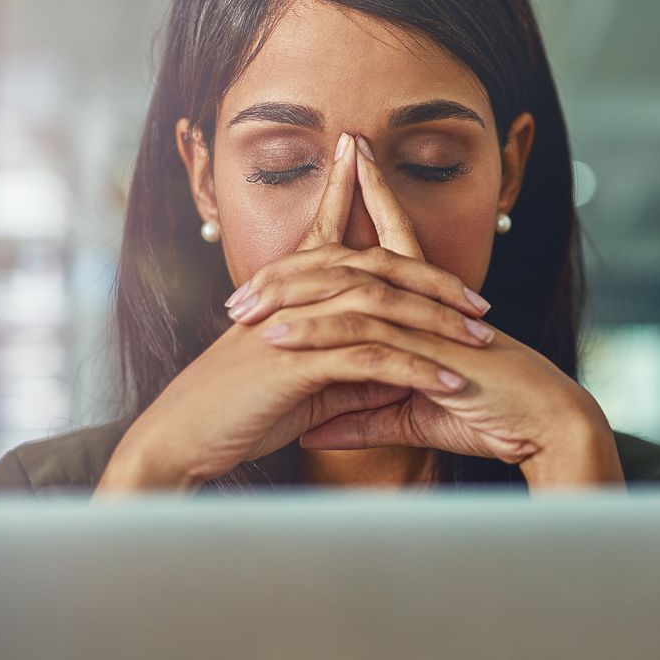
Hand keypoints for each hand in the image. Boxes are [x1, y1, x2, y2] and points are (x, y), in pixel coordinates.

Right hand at [93, 135, 488, 495]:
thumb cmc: (234, 413)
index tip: (442, 253)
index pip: (340, 241)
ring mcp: (294, 323)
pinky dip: (417, 368)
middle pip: (378, 266)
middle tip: (480, 302)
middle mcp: (292, 294)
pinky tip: (451, 383)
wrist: (178, 441)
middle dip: (435, 281)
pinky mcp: (297, 361)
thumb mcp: (301, 382)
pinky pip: (372, 357)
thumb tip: (396, 363)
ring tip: (482, 341)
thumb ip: (345, 364)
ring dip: (438, 324)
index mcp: (288, 290)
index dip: (377, 218)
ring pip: (381, 306)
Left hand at [249, 134, 623, 486]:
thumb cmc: (491, 418)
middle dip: (295, 265)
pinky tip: (279, 338)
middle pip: (351, 262)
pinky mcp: (429, 346)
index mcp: (424, 308)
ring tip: (242, 311)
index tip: (315, 200)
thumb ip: (362, 417)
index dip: (352, 219)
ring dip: (291, 299)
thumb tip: (313, 426)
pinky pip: (365, 335)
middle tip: (244, 282)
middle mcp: (423, 302)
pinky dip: (319, 335)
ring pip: (348, 293)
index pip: (382, 249)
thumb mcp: (412, 416)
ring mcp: (425, 318)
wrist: (544, 427)